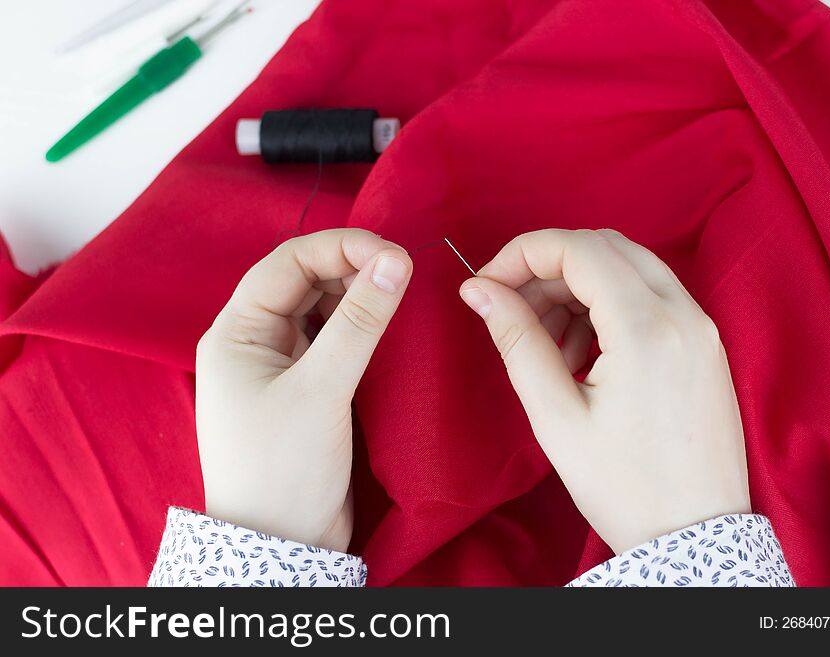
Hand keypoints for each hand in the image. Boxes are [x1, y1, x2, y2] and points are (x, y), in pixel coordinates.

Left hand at [196, 229, 411, 551]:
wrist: (282, 547)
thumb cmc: (285, 469)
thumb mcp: (323, 390)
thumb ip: (359, 323)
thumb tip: (395, 261)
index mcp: (235, 333)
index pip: (287, 265)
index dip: (340, 248)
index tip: (393, 253)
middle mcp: (253, 341)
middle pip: (304, 282)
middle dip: (351, 268)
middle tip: (403, 270)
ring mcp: (279, 365)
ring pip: (320, 309)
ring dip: (357, 295)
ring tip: (399, 291)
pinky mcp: (305, 388)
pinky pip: (332, 340)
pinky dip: (359, 327)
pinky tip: (386, 322)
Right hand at [459, 229, 749, 552]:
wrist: (694, 538)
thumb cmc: (624, 487)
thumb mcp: (556, 416)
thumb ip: (517, 340)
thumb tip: (479, 291)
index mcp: (647, 329)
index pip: (578, 248)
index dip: (522, 254)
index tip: (487, 285)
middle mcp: (683, 314)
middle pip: (604, 247)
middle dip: (548, 268)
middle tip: (511, 310)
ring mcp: (701, 327)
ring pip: (628, 267)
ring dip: (577, 288)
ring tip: (547, 346)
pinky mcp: (705, 343)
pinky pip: (650, 296)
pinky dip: (607, 306)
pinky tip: (582, 355)